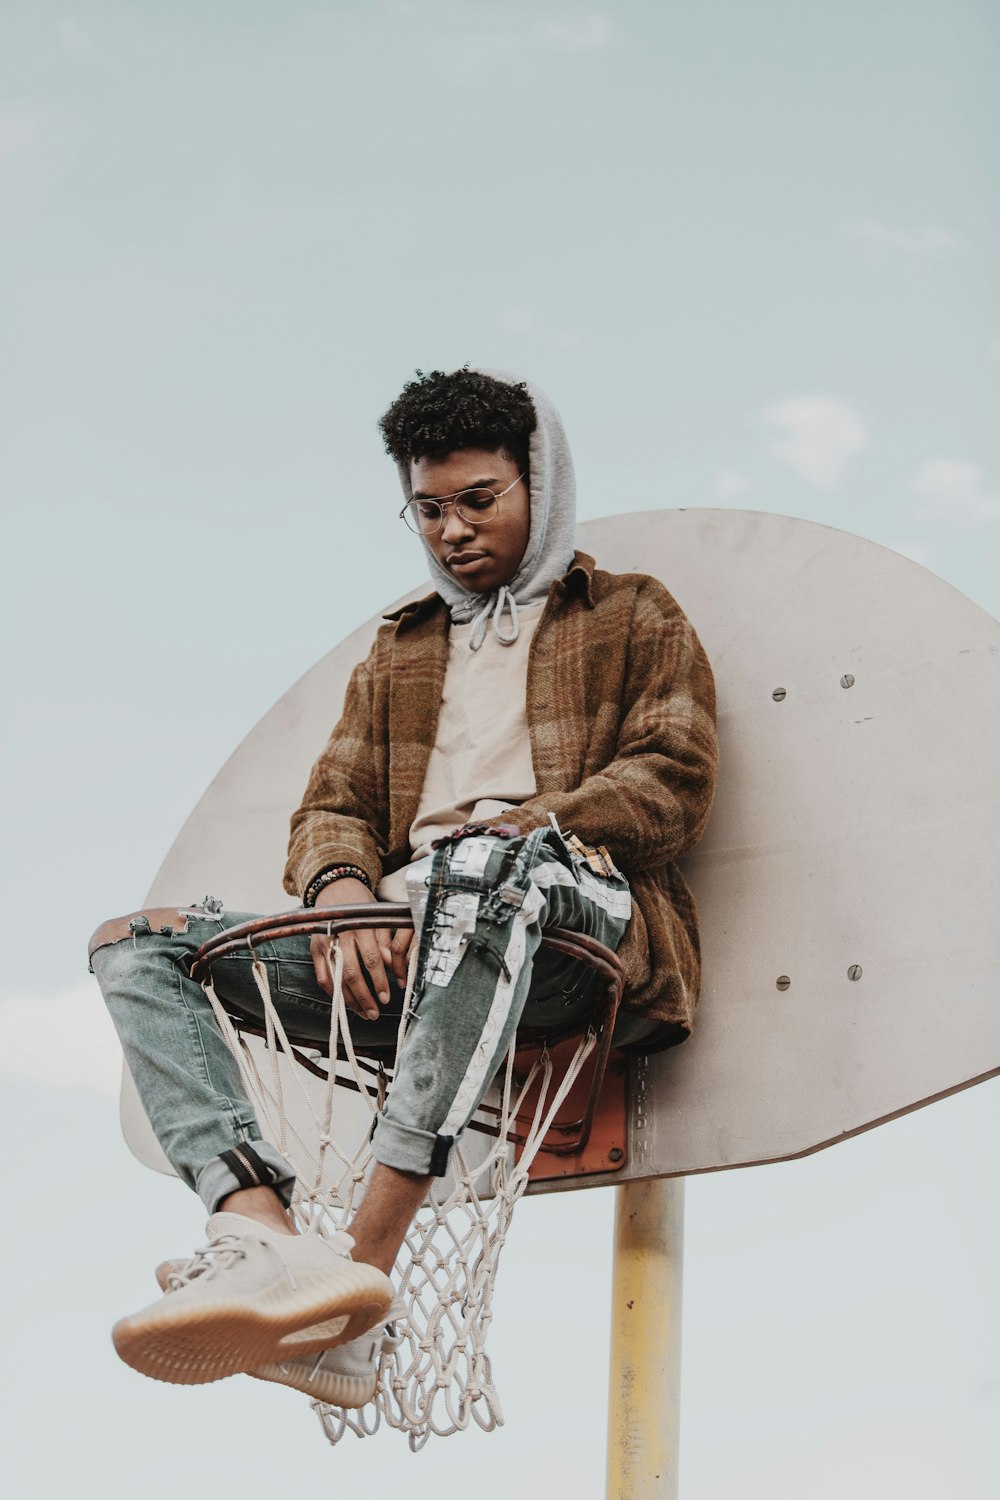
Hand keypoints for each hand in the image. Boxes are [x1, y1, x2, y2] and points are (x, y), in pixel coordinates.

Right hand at [308, 879, 415, 1018]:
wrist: (335, 887)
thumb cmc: (361, 904)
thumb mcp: (377, 916)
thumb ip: (383, 940)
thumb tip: (389, 964)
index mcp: (359, 926)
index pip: (371, 960)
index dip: (379, 981)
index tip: (387, 997)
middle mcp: (339, 936)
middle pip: (351, 974)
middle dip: (364, 997)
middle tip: (375, 1013)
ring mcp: (324, 944)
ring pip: (335, 980)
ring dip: (349, 1000)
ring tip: (362, 1013)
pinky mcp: (314, 949)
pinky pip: (322, 977)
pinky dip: (333, 993)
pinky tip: (345, 1003)